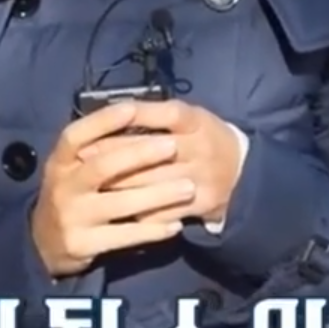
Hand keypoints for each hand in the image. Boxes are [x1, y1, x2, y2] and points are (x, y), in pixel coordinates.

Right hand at [29, 102, 196, 277]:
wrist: (46, 242)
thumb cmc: (72, 194)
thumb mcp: (73, 168)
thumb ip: (97, 148)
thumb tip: (135, 116)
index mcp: (60, 161)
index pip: (76, 135)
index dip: (102, 121)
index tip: (132, 109)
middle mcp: (63, 186)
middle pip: (101, 167)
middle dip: (139, 155)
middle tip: (173, 146)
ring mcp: (71, 217)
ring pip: (119, 203)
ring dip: (157, 195)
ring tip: (188, 187)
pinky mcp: (83, 244)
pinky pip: (124, 235)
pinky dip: (152, 230)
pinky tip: (176, 224)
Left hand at [84, 100, 242, 224]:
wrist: (244, 170)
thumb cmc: (203, 138)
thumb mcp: (188, 118)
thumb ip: (155, 117)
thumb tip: (110, 116)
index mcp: (196, 120)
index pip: (165, 114)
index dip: (135, 116)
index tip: (103, 122)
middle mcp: (201, 146)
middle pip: (152, 150)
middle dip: (113, 156)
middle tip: (83, 158)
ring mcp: (203, 176)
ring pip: (154, 183)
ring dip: (120, 186)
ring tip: (93, 187)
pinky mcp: (204, 202)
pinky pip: (166, 210)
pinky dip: (141, 213)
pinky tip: (119, 214)